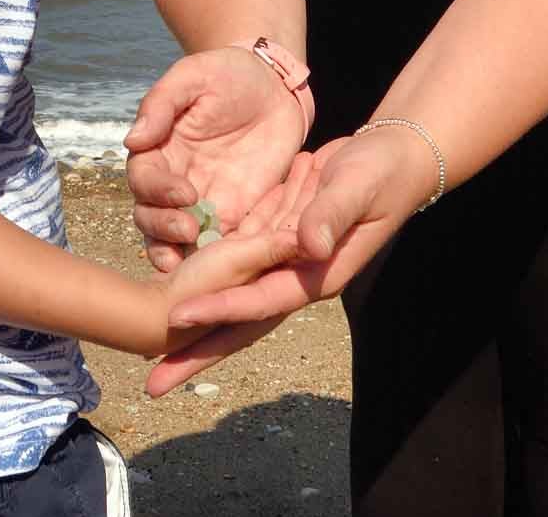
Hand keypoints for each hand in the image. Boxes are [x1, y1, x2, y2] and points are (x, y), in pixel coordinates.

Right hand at [125, 48, 312, 271]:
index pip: (143, 180)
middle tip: (189, 230)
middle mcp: (172, 181)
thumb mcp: (194, 77)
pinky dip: (218, 258)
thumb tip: (133, 139)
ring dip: (180, 251)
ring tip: (199, 261)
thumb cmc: (228, 74)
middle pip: (151, 217)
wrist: (274, 86)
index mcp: (158, 150)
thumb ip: (162, 103)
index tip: (184, 193)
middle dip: (164, 229)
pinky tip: (229, 267)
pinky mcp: (232, 214)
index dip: (158, 191)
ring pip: (175, 238)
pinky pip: (218, 242)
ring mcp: (201, 202)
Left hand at [156, 125, 442, 365]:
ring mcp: (286, 269)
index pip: (260, 301)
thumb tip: (307, 247)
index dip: (220, 309)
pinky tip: (180, 303)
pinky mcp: (278, 249)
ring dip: (197, 332)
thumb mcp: (358, 188)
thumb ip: (331, 216)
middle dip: (198, 354)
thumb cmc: (382, 175)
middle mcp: (297, 281)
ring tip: (154, 357)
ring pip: (234, 307)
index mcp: (317, 275)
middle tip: (154, 385)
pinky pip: (239, 278)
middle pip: (241, 325)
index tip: (177, 318)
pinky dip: (210, 295)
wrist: (393, 162)